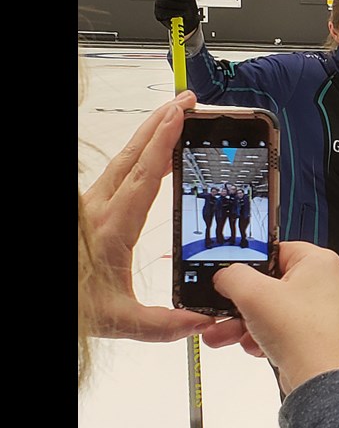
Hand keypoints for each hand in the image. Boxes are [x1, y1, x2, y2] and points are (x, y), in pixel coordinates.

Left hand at [80, 90, 214, 341]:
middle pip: (133, 156)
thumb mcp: (117, 321)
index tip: (179, 117)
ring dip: (150, 135)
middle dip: (161, 123)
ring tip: (174, 116)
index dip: (163, 144)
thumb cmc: (74, 305)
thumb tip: (201, 322)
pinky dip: (139, 155)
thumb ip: (161, 325)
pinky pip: (117, 173)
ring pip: (123, 161)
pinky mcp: (87, 210)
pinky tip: (151, 156)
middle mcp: (98, 209)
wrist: (48, 293)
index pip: (143, 177)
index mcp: (111, 228)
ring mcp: (90, 206)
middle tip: (187, 101)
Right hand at [155, 0, 200, 35]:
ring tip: (186, 7)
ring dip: (178, 5)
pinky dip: (175, 12)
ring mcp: (159, 5)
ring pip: (164, 3)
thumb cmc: (187, 4)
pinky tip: (181, 12)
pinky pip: (165, 12)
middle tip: (187, 0)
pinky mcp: (159, 14)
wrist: (190, 18)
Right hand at [202, 242, 338, 393]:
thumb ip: (231, 275)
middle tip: (221, 309)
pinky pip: (284, 328)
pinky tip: (251, 346)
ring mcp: (324, 310)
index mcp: (320, 262)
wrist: (320, 381)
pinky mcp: (318, 334)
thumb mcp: (252, 294)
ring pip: (274, 309)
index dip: (249, 263)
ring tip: (223, 335)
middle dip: (241, 302)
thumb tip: (224, 274)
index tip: (229, 275)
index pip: (276, 250)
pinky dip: (264, 336)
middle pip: (272, 284)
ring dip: (245, 322)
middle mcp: (327, 283)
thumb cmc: (304, 336)